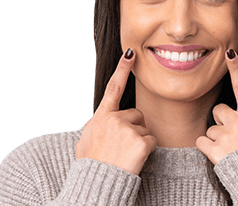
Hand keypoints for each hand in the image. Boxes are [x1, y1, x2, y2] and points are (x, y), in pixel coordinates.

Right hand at [75, 48, 156, 175]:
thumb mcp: (86, 140)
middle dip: (133, 128)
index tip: (131, 52)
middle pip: (136, 115)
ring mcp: (127, 129)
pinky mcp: (140, 141)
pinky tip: (133, 159)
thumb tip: (102, 122)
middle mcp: (113, 119)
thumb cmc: (91, 165)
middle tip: (121, 147)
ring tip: (124, 154)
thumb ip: (97, 125)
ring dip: (139, 141)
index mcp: (101, 117)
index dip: (122, 68)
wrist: (96, 184)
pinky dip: (145, 151)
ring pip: (144, 129)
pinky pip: (150, 142)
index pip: (113, 87)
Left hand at [196, 49, 237, 164]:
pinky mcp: (215, 149)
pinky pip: (201, 142)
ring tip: (230, 152)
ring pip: (210, 129)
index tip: (229, 53)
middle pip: (218, 110)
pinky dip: (206, 149)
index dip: (236, 69)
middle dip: (221, 121)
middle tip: (232, 137)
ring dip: (215, 140)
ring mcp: (226, 134)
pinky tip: (219, 156)